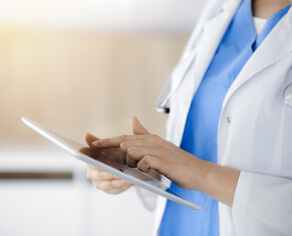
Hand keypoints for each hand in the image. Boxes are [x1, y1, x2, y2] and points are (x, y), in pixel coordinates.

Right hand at [84, 133, 132, 193]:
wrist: (129, 164)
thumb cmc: (117, 153)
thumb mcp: (109, 146)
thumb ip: (99, 141)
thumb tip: (86, 135)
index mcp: (90, 162)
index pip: (89, 162)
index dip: (93, 162)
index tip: (101, 161)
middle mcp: (92, 174)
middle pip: (98, 175)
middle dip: (108, 174)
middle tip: (118, 172)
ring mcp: (100, 184)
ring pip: (106, 185)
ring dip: (117, 182)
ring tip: (128, 179)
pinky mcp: (109, 190)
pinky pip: (115, 190)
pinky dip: (122, 187)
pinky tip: (131, 182)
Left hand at [92, 117, 207, 191]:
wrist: (198, 172)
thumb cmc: (177, 162)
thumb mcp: (159, 146)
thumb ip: (144, 134)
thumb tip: (132, 119)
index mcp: (151, 138)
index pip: (124, 137)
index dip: (107, 140)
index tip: (93, 143)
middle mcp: (153, 141)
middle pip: (124, 143)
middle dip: (114, 155)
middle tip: (113, 165)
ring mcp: (158, 150)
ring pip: (130, 151)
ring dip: (129, 163)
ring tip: (136, 170)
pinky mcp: (163, 161)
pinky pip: (143, 162)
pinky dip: (141, 168)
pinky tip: (146, 172)